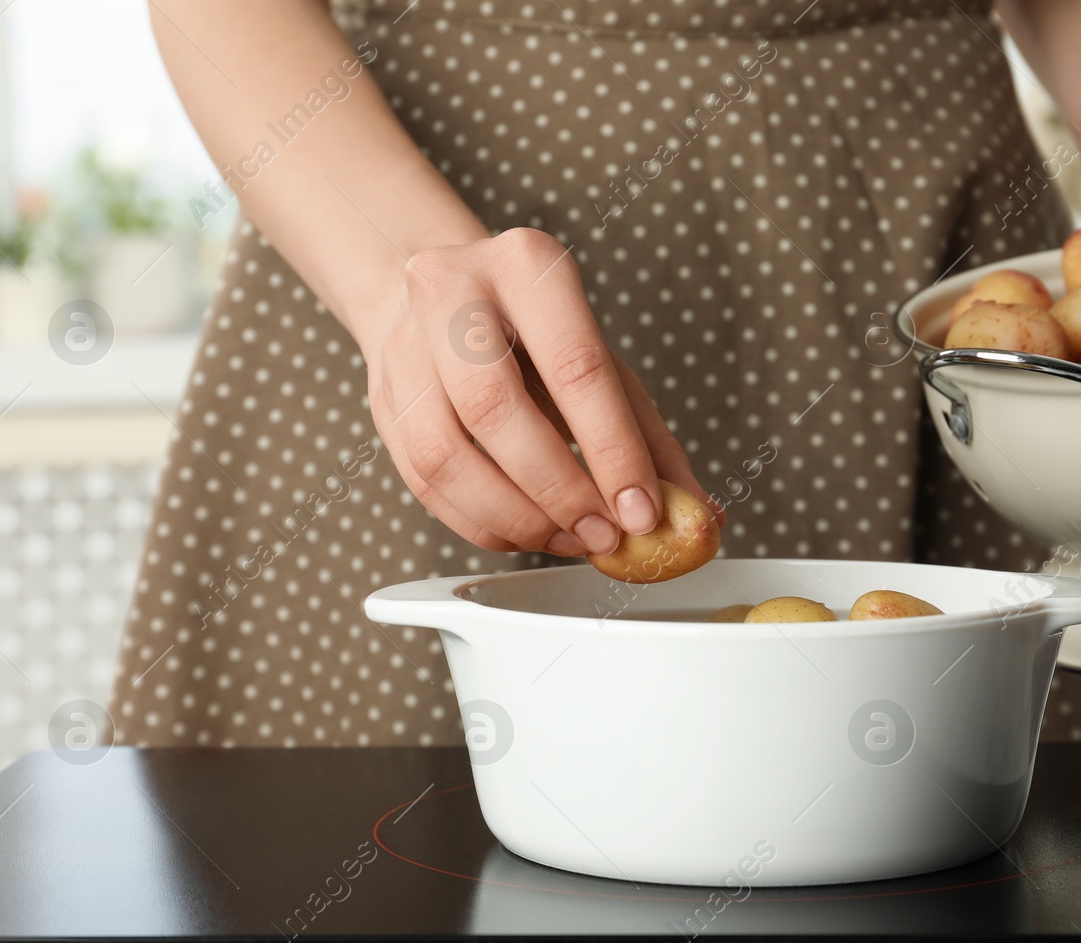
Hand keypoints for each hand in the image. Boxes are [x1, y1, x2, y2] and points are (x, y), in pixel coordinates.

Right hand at [363, 228, 716, 556]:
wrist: (442, 297)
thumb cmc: (535, 334)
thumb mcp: (602, 362)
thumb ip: (651, 441)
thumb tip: (701, 518)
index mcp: (526, 265)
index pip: (574, 365)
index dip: (612, 450)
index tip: (642, 511)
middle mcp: (451, 291)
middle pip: (494, 408)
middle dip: (557, 489)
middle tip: (602, 534)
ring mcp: (403, 345)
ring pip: (444, 454)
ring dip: (514, 516)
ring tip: (567, 539)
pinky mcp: (380, 399)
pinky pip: (422, 482)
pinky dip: (479, 524)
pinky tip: (525, 532)